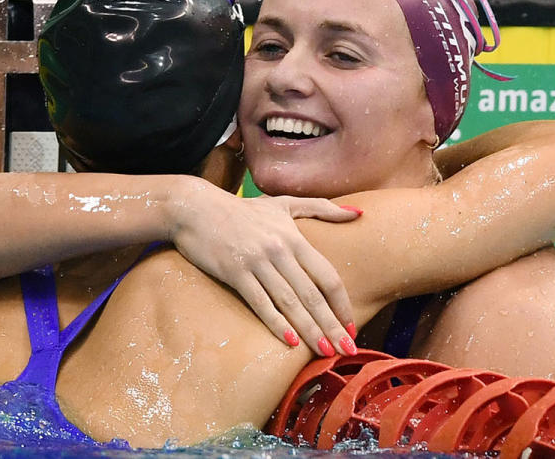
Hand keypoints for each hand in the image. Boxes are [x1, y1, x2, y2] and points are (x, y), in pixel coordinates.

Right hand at [169, 180, 360, 355]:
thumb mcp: (283, 203)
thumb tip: (358, 214)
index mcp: (294, 237)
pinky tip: (289, 341)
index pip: (327, 276)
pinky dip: (275, 322)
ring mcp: (257, 262)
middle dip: (332, 325)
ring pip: (289, 302)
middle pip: (313, 294)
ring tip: (325, 351)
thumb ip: (322, 208)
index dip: (341, 304)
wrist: (195, 208)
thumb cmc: (241, 209)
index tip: (352, 326)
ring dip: (309, 329)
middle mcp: (280, 250)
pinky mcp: (234, 271)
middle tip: (347, 350)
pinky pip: (259, 302)